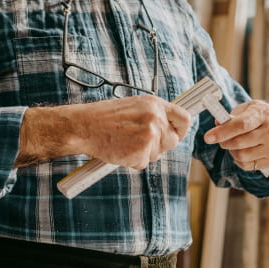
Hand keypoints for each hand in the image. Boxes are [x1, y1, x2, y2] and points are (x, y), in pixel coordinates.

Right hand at [19, 95, 191, 169]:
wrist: (84, 126)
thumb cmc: (104, 118)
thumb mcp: (133, 108)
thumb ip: (152, 116)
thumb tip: (169, 130)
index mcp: (154, 104)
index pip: (184, 118)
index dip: (182, 129)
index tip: (177, 134)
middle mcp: (155, 118)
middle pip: (173, 141)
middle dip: (160, 146)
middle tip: (139, 142)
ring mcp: (150, 135)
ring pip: (157, 154)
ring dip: (143, 153)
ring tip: (124, 142)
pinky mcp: (142, 152)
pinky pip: (143, 163)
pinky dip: (132, 161)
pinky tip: (119, 150)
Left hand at [203, 100, 268, 172]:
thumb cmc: (255, 115)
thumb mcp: (243, 109)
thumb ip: (229, 117)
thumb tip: (217, 124)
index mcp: (263, 114)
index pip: (241, 125)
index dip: (223, 132)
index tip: (208, 137)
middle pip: (239, 143)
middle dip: (224, 142)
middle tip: (221, 138)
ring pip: (241, 156)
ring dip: (232, 151)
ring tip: (235, 143)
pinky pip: (247, 165)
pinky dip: (239, 160)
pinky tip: (244, 150)